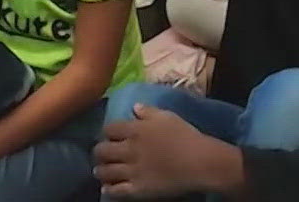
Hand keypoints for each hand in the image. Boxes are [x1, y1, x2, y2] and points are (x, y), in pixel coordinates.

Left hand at [95, 104, 233, 197]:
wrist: (199, 162)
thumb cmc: (186, 136)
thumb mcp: (167, 117)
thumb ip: (148, 111)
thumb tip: (134, 107)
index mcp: (135, 129)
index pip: (109, 129)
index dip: (107, 133)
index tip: (110, 136)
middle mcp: (129, 149)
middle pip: (101, 151)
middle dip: (99, 153)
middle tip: (102, 155)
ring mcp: (131, 171)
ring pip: (105, 172)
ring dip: (101, 171)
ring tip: (101, 172)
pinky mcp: (137, 189)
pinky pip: (116, 191)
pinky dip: (109, 189)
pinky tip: (107, 188)